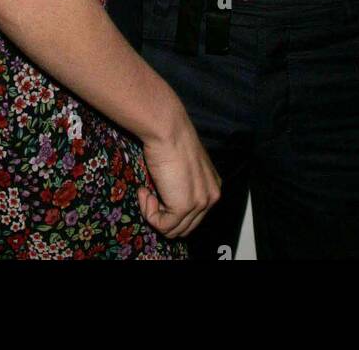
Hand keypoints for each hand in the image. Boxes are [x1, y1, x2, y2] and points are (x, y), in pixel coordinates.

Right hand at [137, 108, 220, 240]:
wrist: (167, 128)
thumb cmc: (170, 140)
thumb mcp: (183, 166)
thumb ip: (183, 184)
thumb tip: (167, 200)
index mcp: (213, 187)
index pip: (194, 216)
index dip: (171, 209)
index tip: (156, 193)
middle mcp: (211, 197)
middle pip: (185, 227)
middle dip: (163, 215)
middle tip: (149, 194)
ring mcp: (200, 203)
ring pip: (173, 230)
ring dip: (154, 214)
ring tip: (146, 192)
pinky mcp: (184, 206)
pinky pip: (162, 225)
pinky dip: (149, 213)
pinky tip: (145, 192)